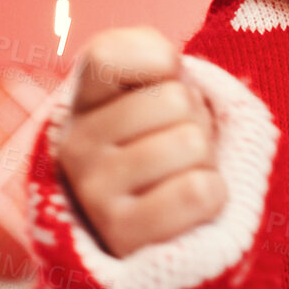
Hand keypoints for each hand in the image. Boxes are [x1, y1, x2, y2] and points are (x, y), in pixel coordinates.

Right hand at [52, 26, 226, 257]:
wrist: (159, 222)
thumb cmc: (164, 139)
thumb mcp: (156, 86)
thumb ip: (152, 53)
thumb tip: (166, 61)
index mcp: (83, 101)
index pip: (106, 55)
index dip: (157, 59)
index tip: (165, 81)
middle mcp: (76, 145)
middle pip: (175, 99)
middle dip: (196, 119)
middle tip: (177, 144)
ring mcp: (93, 192)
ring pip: (191, 144)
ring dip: (204, 159)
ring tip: (179, 173)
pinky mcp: (121, 234)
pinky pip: (199, 192)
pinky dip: (212, 195)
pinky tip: (185, 206)